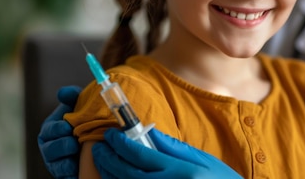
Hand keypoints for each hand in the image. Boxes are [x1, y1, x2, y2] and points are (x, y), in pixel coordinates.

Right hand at [37, 85, 81, 178]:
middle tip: (74, 143)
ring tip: (75, 160)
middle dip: (62, 146)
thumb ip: (71, 98)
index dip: (58, 128)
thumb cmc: (83, 121)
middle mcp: (50, 147)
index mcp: (51, 129)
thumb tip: (63, 92)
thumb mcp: (77, 108)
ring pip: (57, 165)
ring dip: (66, 163)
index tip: (68, 127)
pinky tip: (78, 173)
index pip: (50, 129)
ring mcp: (56, 163)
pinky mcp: (64, 174)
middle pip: (50, 149)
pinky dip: (70, 175)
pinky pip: (64, 177)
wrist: (93, 143)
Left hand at [93, 127, 243, 178]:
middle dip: (107, 157)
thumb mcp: (204, 161)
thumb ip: (175, 148)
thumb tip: (150, 131)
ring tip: (104, 162)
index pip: (139, 153)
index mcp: (180, 172)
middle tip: (100, 147)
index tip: (111, 134)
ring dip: (108, 174)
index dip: (120, 142)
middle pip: (125, 172)